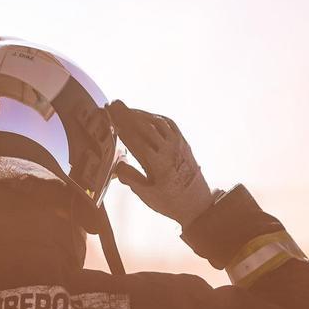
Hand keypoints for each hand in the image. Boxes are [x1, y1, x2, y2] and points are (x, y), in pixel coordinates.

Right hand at [106, 100, 215, 227]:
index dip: (121, 126)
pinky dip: (157, 118)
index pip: (135, 139)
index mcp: (157, 164)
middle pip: (145, 126)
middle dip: (128, 114)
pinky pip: (170, 125)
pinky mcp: (184, 143)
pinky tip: (148, 117)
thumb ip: (131, 179)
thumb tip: (117, 166)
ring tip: (127, 110)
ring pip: (157, 123)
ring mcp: (178, 145)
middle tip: (115, 104)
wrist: (198, 204)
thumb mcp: (146, 195)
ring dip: (141, 114)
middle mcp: (168, 150)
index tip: (110, 117)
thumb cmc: (171, 202)